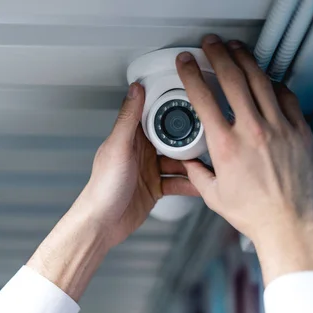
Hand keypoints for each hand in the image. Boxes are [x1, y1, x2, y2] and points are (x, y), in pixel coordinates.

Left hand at [75, 83, 198, 248]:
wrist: (102, 223)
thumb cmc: (103, 187)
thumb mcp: (118, 147)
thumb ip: (128, 118)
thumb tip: (135, 89)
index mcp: (130, 138)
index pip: (154, 116)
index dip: (172, 108)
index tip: (192, 101)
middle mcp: (141, 152)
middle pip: (171, 139)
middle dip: (190, 138)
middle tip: (210, 136)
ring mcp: (149, 170)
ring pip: (178, 161)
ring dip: (193, 163)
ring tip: (210, 162)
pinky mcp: (155, 188)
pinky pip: (177, 183)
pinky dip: (190, 184)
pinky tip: (201, 184)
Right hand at [175, 35, 312, 283]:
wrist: (289, 223)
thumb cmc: (255, 213)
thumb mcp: (214, 196)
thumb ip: (198, 174)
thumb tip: (190, 164)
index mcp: (226, 146)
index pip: (204, 98)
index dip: (192, 74)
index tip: (187, 63)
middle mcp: (252, 131)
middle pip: (233, 78)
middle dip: (218, 54)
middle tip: (211, 45)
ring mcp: (278, 128)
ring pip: (260, 80)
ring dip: (245, 60)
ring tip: (236, 50)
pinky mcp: (298, 131)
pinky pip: (286, 97)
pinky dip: (274, 84)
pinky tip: (267, 81)